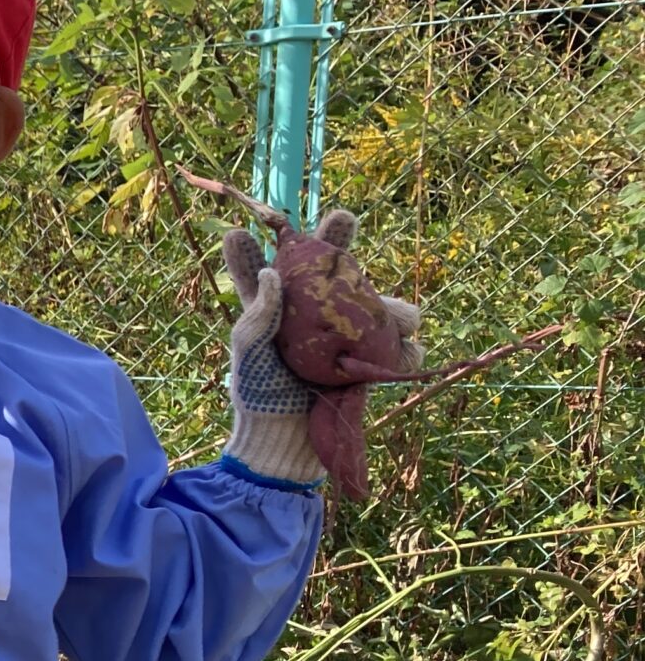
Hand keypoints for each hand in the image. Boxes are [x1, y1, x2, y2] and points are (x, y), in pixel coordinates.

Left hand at [220, 211, 423, 488]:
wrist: (283, 442)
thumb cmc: (259, 398)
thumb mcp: (249, 356)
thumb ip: (258, 316)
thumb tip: (272, 272)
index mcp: (279, 310)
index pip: (279, 264)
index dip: (284, 236)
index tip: (271, 217)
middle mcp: (315, 314)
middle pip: (334, 268)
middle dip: (340, 240)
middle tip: (342, 219)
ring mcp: (347, 333)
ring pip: (377, 301)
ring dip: (389, 304)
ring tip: (394, 317)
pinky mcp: (371, 357)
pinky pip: (403, 341)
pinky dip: (410, 343)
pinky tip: (411, 346)